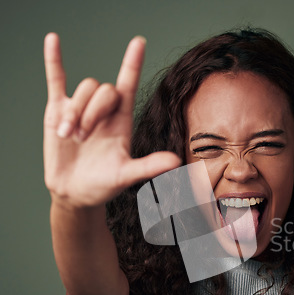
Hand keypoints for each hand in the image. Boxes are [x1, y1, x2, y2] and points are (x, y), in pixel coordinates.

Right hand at [43, 33, 180, 208]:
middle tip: (83, 137)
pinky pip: (56, 80)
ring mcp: (81, 109)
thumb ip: (150, 166)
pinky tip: (53, 40)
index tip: (139, 42)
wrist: (75, 193)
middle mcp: (104, 111)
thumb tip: (177, 162)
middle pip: (102, 90)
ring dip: (75, 112)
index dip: (133, 64)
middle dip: (92, 111)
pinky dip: (54, 60)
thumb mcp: (126, 175)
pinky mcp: (58, 111)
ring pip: (81, 90)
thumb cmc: (104, 185)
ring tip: (69, 136)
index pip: (129, 85)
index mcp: (122, 120)